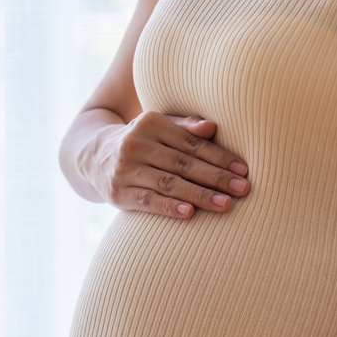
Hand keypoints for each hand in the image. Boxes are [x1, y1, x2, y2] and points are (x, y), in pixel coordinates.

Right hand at [90, 110, 250, 218]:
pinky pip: (147, 201)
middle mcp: (135, 144)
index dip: (219, 157)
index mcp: (151, 123)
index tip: (243, 170)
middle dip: (216, 177)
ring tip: (225, 205)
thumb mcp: (158, 127)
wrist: (92, 156)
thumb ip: (185, 127)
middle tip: (243, 189)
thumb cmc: (141, 142)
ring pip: (169, 183)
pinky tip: (189, 213)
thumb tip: (212, 127)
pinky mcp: (117, 193)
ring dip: (200, 195)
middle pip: (183, 163)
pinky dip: (168, 207)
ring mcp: (125, 170)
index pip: (191, 143)